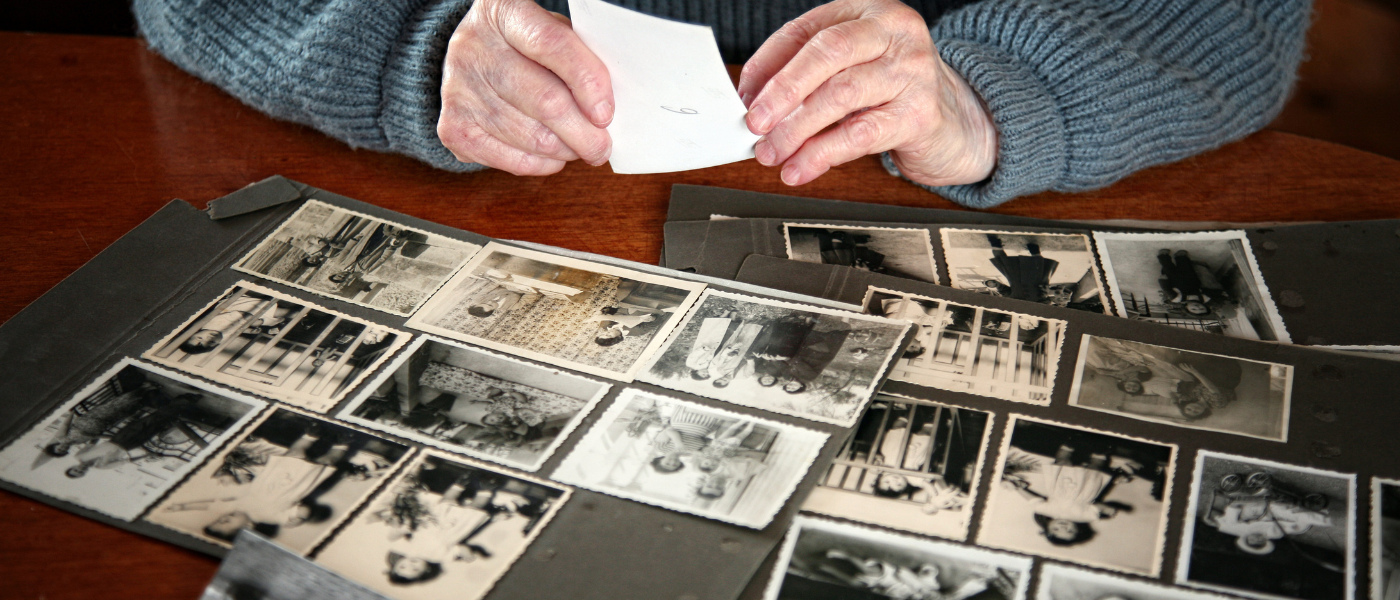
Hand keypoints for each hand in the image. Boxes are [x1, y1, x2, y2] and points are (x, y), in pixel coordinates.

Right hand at [439, 0, 612, 174]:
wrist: (471, 59)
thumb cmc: (525, 48)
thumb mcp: (552, 34)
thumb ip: (579, 61)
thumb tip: (606, 112)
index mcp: (504, 12)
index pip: (551, 45)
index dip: (586, 82)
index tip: (606, 113)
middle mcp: (473, 47)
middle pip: (544, 101)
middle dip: (584, 133)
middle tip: (602, 146)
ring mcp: (458, 89)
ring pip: (531, 137)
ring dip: (566, 150)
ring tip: (579, 147)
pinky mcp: (453, 127)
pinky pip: (512, 160)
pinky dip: (543, 164)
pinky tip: (553, 154)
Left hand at [737, 0, 996, 186]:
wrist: (959, 124)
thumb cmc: (895, 92)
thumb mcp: (851, 70)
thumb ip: (806, 75)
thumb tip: (751, 97)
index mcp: (870, 13)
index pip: (807, 30)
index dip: (768, 63)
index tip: (743, 94)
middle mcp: (895, 33)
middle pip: (827, 53)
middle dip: (782, 90)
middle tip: (753, 122)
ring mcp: (913, 71)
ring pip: (841, 95)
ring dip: (796, 129)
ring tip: (772, 152)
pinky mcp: (921, 114)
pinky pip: (861, 134)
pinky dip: (822, 154)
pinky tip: (801, 168)